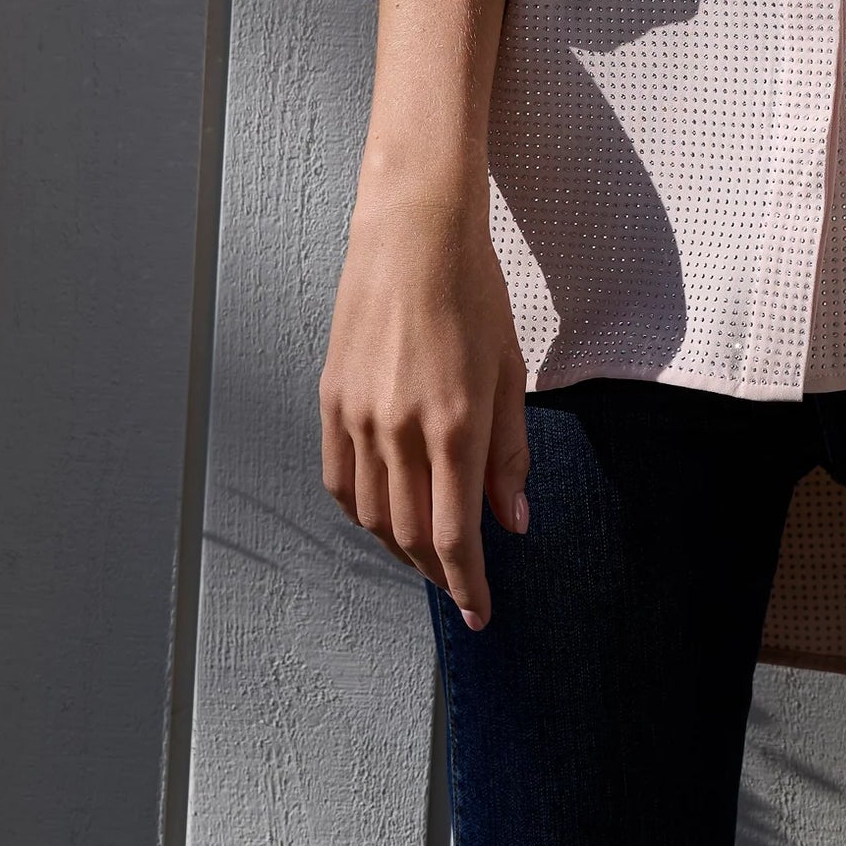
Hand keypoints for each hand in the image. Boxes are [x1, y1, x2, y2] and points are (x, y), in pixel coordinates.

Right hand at [320, 170, 530, 628]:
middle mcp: (401, 429)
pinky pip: (341, 480)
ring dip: (401, 548)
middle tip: (461, 589)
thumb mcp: (509, 370)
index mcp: (454, 424)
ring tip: (427, 556)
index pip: (456, 536)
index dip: (469, 585)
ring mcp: (359, 416)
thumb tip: (512, 523)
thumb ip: (509, 453)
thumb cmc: (474, 292)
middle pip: (411, 536)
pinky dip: (362, 512)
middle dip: (439, 574)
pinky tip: (384, 518)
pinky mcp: (332, 399)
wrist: (413, 232)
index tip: (482, 613)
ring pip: (373, 516)